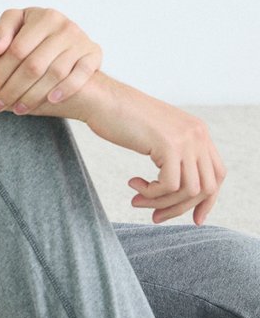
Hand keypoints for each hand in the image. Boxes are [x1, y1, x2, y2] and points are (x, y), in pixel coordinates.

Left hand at [0, 7, 101, 113]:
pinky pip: (80, 76)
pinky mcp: (93, 54)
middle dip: (12, 89)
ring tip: (17, 109)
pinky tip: (50, 101)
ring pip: (54, 74)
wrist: (68, 36)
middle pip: (34, 65)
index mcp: (43, 17)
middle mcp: (64, 26)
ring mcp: (81, 41)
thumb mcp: (18, 23)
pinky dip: (65, 89)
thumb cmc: (36, 32)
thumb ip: (2, 32)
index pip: (16, 50)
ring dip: (34, 95)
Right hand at [82, 77, 225, 224]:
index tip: (194, 218)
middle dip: (181, 208)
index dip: (208, 200)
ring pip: (187, 191)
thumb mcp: (158, 135)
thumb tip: (182, 188)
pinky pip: (168, 186)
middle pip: (207, 187)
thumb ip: (176, 153)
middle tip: (156, 216)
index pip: (217, 174)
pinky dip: (150, 193)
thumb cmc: (120, 117)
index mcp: (198, 131)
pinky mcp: (169, 146)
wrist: (101, 99)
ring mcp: (186, 139)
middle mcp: (198, 134)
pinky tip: (133, 184)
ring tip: (137, 200)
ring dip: (160, 203)